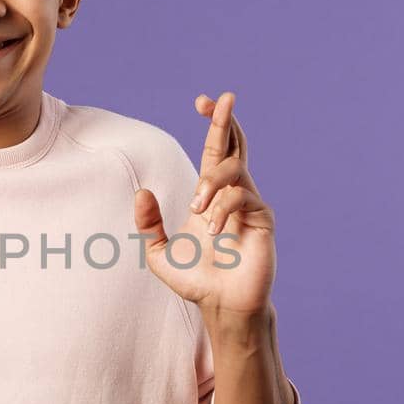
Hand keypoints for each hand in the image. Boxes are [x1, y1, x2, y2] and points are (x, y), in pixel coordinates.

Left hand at [133, 91, 275, 317]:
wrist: (221, 306)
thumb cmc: (196, 281)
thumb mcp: (159, 253)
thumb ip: (148, 224)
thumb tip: (141, 192)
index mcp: (211, 196)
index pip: (216, 150)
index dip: (213, 124)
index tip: (202, 101)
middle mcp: (233, 194)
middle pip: (235, 145)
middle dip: (227, 120)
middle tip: (224, 98)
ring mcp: (250, 205)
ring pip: (234, 170)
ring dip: (211, 184)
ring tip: (197, 210)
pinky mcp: (262, 220)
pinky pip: (243, 197)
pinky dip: (223, 209)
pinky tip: (213, 232)